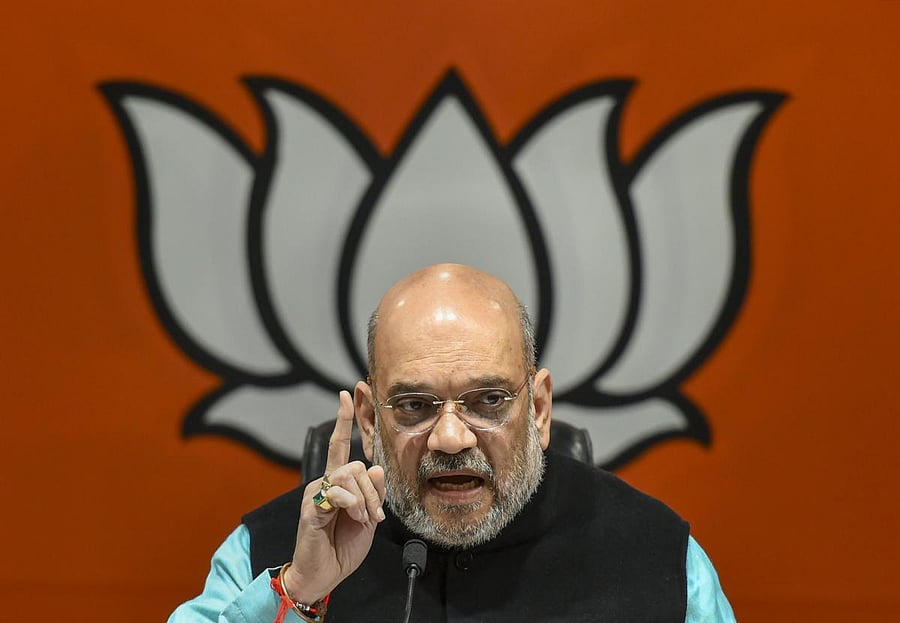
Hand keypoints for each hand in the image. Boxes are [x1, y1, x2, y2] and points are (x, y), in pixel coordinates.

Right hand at [284, 390, 386, 602]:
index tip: (346, 394)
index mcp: (339, 482)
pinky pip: (337, 492)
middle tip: (374, 515)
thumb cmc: (344, 545)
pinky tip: (352, 518)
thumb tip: (375, 467)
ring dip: (364, 500)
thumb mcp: (369, 516)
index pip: (340, 445)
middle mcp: (325, 482)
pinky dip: (353, 505)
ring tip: (363, 519)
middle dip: (372, 490)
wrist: (324, 573)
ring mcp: (316, 493)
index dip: (343, 420)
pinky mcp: (311, 506)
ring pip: (349, 475)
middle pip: (355, 465)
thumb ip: (374, 492)